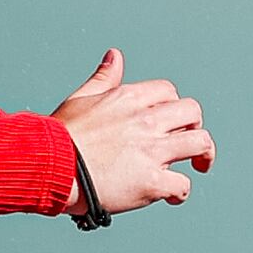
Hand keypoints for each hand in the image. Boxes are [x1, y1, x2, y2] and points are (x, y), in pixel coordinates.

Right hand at [55, 50, 214, 215]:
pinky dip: (180, 193)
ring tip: (196, 167)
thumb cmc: (62, 136)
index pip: (170, 92)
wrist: (50, 166)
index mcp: (129, 98)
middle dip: (196, 127)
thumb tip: (115, 55)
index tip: (168, 122)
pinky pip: (183, 185)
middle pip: (193, 113)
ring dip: (203, 156)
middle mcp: (145, 121)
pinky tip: (171, 196)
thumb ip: (104, 78)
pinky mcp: (152, 182)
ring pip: (201, 145)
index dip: (173, 107)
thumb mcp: (82, 98)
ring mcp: (151, 151)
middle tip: (189, 144)